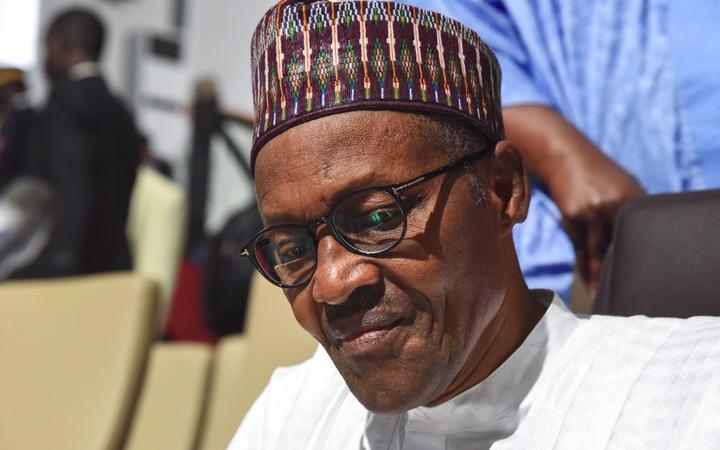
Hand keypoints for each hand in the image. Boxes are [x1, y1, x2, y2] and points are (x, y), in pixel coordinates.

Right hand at [504, 105, 645, 295]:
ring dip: (598, 276)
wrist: (564, 155)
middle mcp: (616, 204)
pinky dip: (584, 266)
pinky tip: (589, 282)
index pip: (640, 236)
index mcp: (634, 198)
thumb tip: (637, 246)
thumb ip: (629, 213)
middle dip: (618, 272)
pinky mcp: (572, 215)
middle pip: (620, 247)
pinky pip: (580, 247)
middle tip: (622, 294)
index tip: (638, 280)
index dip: (638, 260)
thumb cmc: (594, 176)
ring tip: (602, 297)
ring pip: (598, 251)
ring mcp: (593, 210)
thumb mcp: (620, 187)